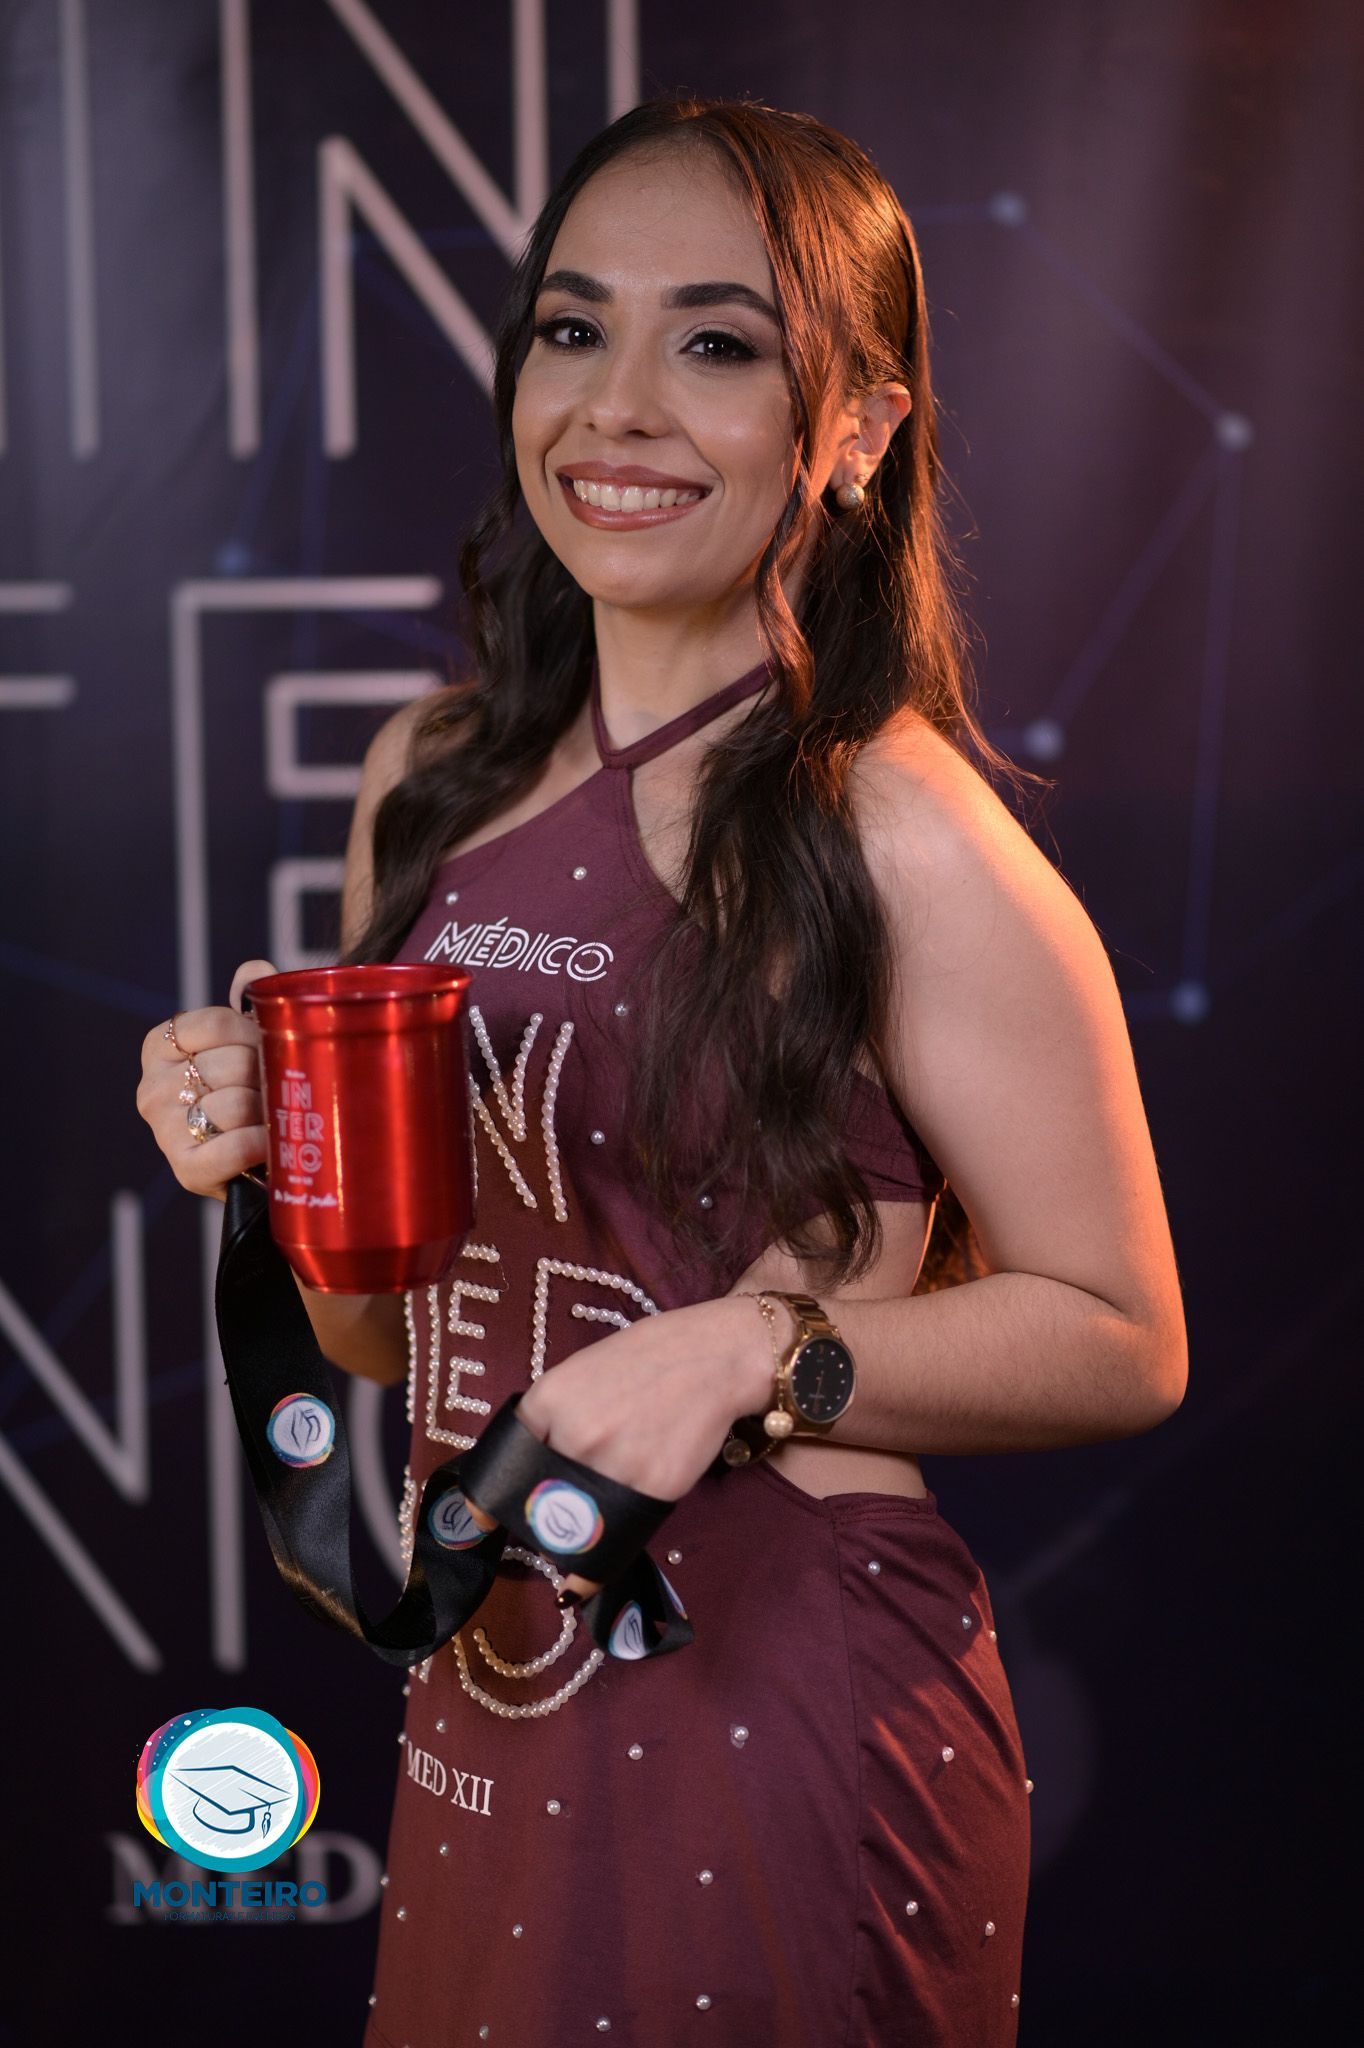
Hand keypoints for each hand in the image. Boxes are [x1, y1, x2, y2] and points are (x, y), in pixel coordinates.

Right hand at [136, 959, 277, 1199]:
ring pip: (237, 1104)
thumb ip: (252, 994)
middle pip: (233, 1064)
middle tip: (281, 1088)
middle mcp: (151, 1087)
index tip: (269, 1048)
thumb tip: (254, 973)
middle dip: (268, 1075)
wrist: (258, 1159)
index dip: (256, 1034)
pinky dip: (261, 1144)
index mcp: (159, 1046)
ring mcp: (163, 1130)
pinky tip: (268, 1144)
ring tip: (277, 1116)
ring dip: (269, 1111)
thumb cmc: (252, 1089)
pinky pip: (236, 1147)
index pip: (217, 1023)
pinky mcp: (185, 1170)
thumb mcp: (249, 1037)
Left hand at [462, 1294, 770, 1601]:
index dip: (489, 1503)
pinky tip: (602, 1551)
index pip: (508, 1468)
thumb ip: (550, 1418)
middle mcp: (575, 1435)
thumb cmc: (646, 1358)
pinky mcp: (654, 1488)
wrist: (712, 1356)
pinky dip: (606, 1550)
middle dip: (542, 1518)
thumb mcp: (580, 1373)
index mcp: (549, 1402)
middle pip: (540, 1502)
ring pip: (579, 1525)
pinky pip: (619, 1533)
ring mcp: (615, 1464)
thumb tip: (527, 1470)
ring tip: (586, 1525)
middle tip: (553, 1518)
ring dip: (575, 1538)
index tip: (482, 1524)